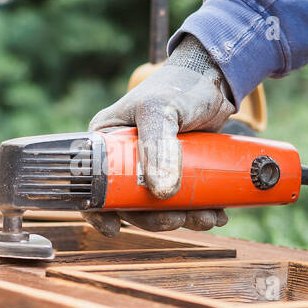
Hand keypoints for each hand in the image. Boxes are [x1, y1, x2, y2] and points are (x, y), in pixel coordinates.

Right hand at [85, 35, 235, 235]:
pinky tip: (216, 212)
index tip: (115, 228)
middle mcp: (123, 158)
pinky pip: (181, 201)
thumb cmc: (179, 86)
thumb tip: (160, 193)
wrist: (215, 79)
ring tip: (208, 217)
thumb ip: (158, 147)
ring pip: (158, 207)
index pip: (91, 183)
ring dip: (182, 218)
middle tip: (178, 219)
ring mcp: (151, 167)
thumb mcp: (161, 110)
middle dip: (155, 218)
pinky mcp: (176, 172)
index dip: (98, 211)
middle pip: (129, 203)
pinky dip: (198, 211)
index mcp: (105, 142)